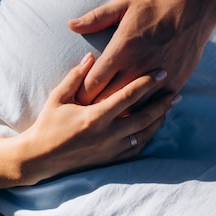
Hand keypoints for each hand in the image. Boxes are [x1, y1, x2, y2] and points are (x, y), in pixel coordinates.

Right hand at [18, 53, 174, 183]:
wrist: (40, 157)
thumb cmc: (48, 124)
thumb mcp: (58, 97)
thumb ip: (76, 76)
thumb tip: (91, 57)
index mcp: (96, 116)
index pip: (129, 96)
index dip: (147, 83)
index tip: (161, 73)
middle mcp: (108, 134)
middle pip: (144, 117)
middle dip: (162, 103)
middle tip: (175, 91)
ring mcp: (111, 149)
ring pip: (144, 134)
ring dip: (159, 119)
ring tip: (169, 107)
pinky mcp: (110, 159)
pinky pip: (136, 148)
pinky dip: (147, 137)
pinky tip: (153, 127)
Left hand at [68, 0, 211, 104]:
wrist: (191, 13)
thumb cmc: (152, 9)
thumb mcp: (121, 7)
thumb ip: (94, 18)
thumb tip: (70, 25)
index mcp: (121, 50)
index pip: (93, 82)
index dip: (82, 94)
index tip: (74, 99)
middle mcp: (137, 67)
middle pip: (109, 98)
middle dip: (95, 107)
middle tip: (84, 115)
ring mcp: (156, 78)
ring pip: (131, 106)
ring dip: (118, 114)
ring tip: (104, 121)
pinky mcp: (173, 84)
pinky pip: (154, 106)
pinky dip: (142, 112)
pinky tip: (132, 118)